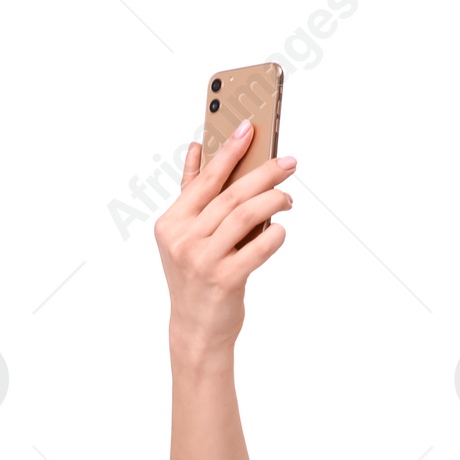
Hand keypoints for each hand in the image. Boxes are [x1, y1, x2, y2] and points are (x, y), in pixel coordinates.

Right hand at [155, 121, 296, 359]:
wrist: (196, 331)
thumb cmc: (196, 279)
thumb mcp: (184, 236)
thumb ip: (191, 195)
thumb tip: (196, 150)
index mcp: (171, 223)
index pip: (204, 179)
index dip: (228, 152)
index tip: (247, 128)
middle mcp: (183, 238)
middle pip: (230, 195)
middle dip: (262, 174)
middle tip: (287, 163)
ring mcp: (202, 259)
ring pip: (244, 216)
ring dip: (272, 201)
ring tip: (288, 198)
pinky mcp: (224, 280)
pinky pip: (256, 249)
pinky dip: (273, 235)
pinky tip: (281, 229)